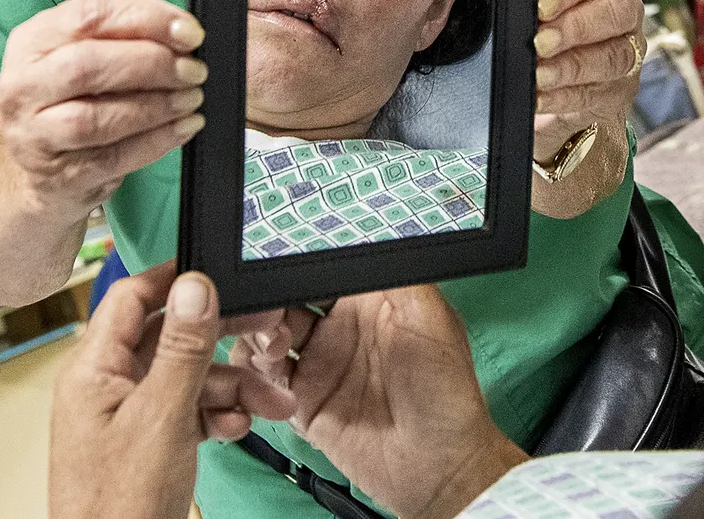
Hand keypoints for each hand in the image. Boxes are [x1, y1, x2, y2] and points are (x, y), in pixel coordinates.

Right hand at [0, 0, 208, 218]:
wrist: (39, 169)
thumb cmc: (72, 99)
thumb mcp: (84, 55)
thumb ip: (126, 37)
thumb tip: (183, 34)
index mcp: (32, 41)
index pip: (88, 15)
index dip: (146, 18)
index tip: (189, 31)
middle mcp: (24, 86)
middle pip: (88, 65)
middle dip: (152, 63)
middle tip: (193, 69)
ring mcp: (35, 135)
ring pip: (96, 118)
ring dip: (156, 105)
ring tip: (191, 98)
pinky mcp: (59, 176)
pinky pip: (113, 158)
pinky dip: (156, 141)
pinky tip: (182, 128)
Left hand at [49, 266, 294, 518]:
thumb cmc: (118, 507)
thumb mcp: (161, 416)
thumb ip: (181, 349)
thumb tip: (194, 286)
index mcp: (93, 370)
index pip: (132, 298)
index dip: (175, 280)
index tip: (218, 273)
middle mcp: (108, 387)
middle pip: (170, 338)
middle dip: (222, 340)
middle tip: (264, 331)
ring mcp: (128, 416)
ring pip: (188, 378)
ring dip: (232, 387)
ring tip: (268, 402)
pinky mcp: (148, 443)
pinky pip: (189, 410)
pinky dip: (218, 415)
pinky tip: (238, 426)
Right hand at [237, 287, 525, 518]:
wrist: (439, 467)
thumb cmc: (448, 393)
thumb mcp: (431, 319)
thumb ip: (396, 273)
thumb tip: (366, 235)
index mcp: (369, 299)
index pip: (320, 268)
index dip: (296, 263)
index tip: (275, 260)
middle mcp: (339, 328)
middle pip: (285, 298)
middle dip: (268, 299)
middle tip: (267, 310)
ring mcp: (320, 365)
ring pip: (267, 336)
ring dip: (259, 335)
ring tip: (276, 348)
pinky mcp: (303, 404)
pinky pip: (263, 381)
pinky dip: (255, 376)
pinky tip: (272, 380)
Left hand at [531, 0, 643, 162]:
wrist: (560, 83)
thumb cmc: (544, 34)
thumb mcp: (535, 9)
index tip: (539, 5)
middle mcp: (623, 13)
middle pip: (614, 12)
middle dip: (575, 27)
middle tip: (540, 42)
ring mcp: (627, 53)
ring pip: (612, 57)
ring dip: (571, 67)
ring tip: (538, 75)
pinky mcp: (619, 91)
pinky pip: (597, 93)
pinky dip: (564, 97)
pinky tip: (540, 97)